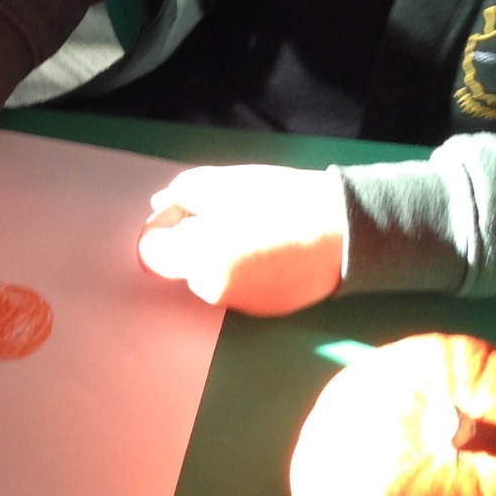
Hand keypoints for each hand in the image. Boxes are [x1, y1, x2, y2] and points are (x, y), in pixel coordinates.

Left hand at [136, 164, 344, 314]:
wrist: (345, 231)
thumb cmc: (281, 200)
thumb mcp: (224, 183)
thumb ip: (182, 194)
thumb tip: (161, 206)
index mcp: (198, 259)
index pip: (150, 252)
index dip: (163, 227)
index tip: (186, 209)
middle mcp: (212, 291)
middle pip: (180, 266)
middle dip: (191, 240)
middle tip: (223, 213)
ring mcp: (240, 306)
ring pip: (210, 277)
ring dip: (216, 255)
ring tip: (253, 228)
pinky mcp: (265, 312)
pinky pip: (238, 288)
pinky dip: (243, 270)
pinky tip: (270, 248)